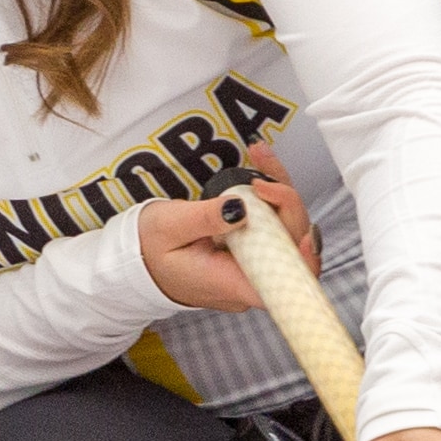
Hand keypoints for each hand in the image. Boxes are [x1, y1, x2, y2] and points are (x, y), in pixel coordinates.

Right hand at [141, 143, 317, 310]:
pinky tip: (260, 169)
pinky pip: (271, 225)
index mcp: (232, 283)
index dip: (305, 261)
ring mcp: (251, 265)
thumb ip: (205, 219)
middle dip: (286, 205)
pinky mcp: (249, 250)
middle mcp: (248, 279)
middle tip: (260, 176)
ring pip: (285, 231)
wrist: (135, 259)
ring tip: (259, 156)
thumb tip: (242, 208)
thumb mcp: (169, 229)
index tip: (304, 234)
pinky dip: (269, 197)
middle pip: (291, 248)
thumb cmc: (147, 251)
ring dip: (279, 194)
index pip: (285, 285)